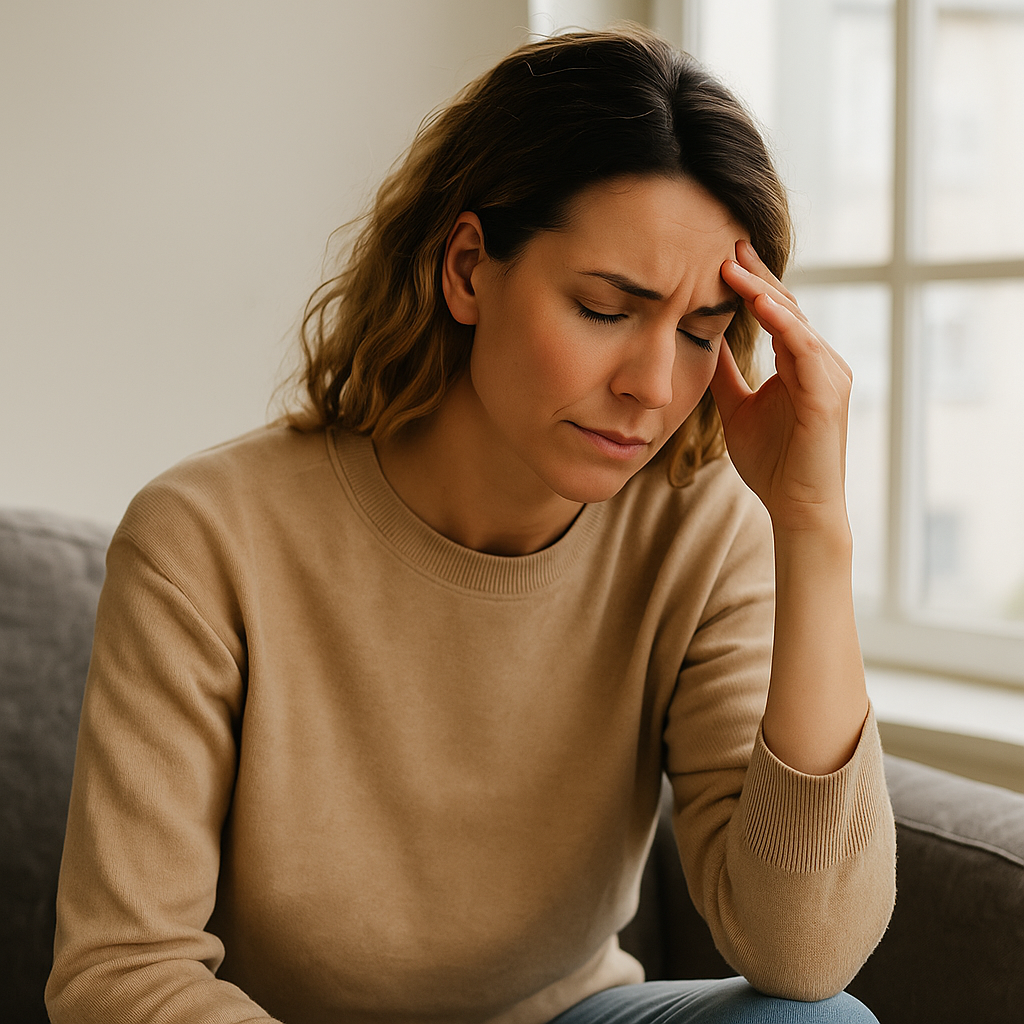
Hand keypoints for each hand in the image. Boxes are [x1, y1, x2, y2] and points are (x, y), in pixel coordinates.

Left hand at [711, 240, 852, 537]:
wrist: (796, 508)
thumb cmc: (772, 463)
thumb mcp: (737, 407)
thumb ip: (726, 374)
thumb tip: (703, 341)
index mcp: (799, 363)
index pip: (775, 311)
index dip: (750, 284)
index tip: (721, 257)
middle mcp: (820, 362)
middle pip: (786, 306)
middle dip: (756, 275)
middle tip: (727, 243)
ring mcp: (828, 374)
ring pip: (795, 320)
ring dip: (763, 291)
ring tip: (733, 264)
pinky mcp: (829, 393)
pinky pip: (804, 348)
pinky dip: (783, 324)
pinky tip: (759, 303)